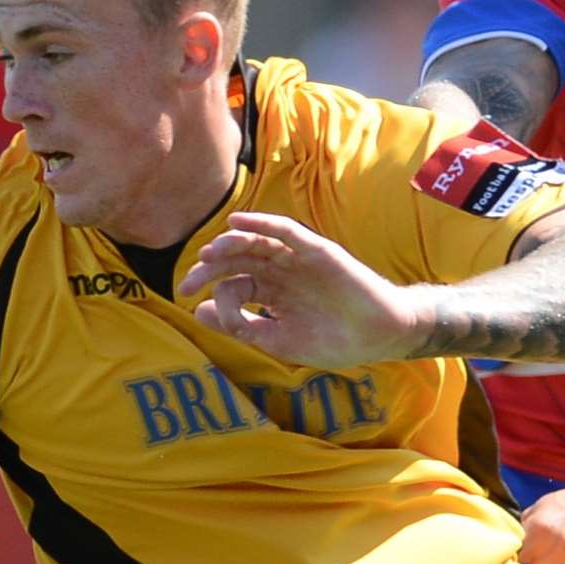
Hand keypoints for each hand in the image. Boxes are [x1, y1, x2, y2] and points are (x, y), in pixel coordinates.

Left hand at [177, 211, 423, 367]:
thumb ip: (241, 325)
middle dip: (209, 269)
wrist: (377, 336)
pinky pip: (285, 231)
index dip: (218, 300)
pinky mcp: (316, 250)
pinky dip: (261, 222)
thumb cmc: (333, 341)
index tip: (207, 311)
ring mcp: (297, 259)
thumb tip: (198, 309)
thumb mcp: (279, 340)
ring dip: (229, 244)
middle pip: (238, 261)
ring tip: (208, 253)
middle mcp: (281, 272)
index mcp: (272, 294)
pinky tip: (237, 222)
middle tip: (187, 282)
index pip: (235, 286)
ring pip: (256, 243)